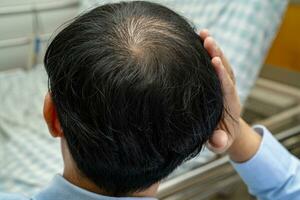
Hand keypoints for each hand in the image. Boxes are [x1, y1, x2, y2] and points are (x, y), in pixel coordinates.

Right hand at [199, 30, 240, 152]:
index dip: (221, 75)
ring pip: (221, 63)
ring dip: (213, 48)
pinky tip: (198, 39)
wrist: (226, 130)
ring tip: (203, 33)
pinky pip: (214, 63)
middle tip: (208, 40)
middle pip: (225, 70)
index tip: (215, 62)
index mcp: (230, 105)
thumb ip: (218, 142)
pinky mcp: (218, 79)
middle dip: (217, 54)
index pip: (226, 87)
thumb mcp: (219, 143)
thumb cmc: (220, 137)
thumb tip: (218, 141)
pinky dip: (208, 51)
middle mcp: (228, 91)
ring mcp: (224, 83)